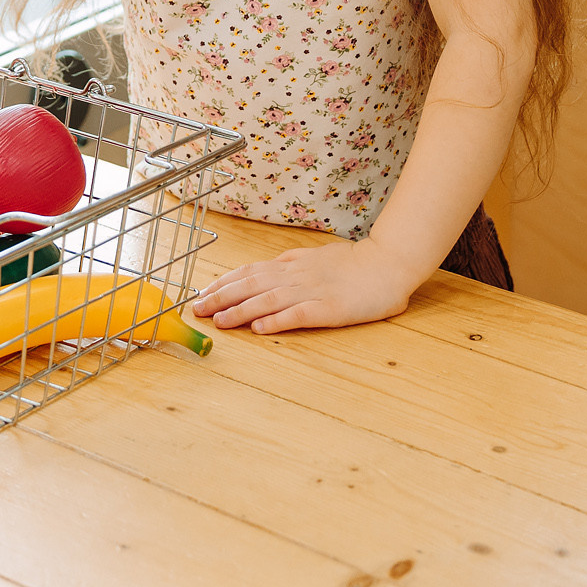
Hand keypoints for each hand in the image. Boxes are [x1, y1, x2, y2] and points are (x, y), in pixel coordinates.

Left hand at [189, 237, 428, 333]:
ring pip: (268, 299)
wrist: (389, 263)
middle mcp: (297, 275)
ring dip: (241, 310)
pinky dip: (277, 321)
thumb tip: (267, 270)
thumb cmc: (355, 262)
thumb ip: (291, 263)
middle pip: (251, 285)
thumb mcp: (316, 257)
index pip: (249, 272)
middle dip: (221, 297)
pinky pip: (299, 314)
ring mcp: (313, 291)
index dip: (223, 283)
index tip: (201, 293)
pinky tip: (260, 329)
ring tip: (220, 322)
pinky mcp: (330, 308)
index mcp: (292, 264)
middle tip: (197, 310)